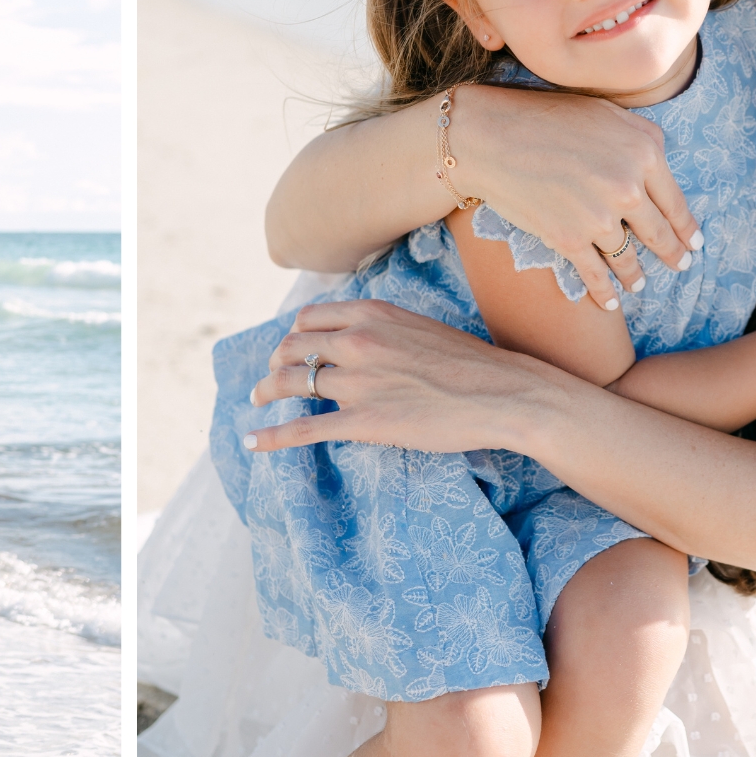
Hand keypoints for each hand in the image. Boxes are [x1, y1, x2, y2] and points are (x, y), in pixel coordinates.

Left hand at [244, 299, 540, 453]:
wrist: (502, 393)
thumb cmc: (470, 364)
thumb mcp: (419, 326)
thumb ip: (383, 328)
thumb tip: (360, 336)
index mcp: (371, 315)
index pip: (309, 319)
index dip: (293, 335)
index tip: (290, 349)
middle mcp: (357, 341)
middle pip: (293, 348)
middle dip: (275, 363)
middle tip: (270, 377)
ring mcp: (358, 382)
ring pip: (293, 383)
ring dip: (267, 391)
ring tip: (258, 399)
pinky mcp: (364, 421)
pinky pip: (304, 428)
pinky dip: (272, 436)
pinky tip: (252, 441)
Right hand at [455, 86, 701, 309]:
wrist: (490, 137)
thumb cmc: (544, 117)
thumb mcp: (606, 113)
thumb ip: (640, 137)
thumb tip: (658, 161)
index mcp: (644, 153)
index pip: (675, 202)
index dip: (686, 228)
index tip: (693, 243)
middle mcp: (628, 188)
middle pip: (658, 234)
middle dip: (673, 255)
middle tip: (681, 266)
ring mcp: (599, 217)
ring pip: (628, 258)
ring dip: (636, 276)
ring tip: (639, 285)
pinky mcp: (568, 239)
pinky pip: (594, 274)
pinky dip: (604, 293)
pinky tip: (610, 303)